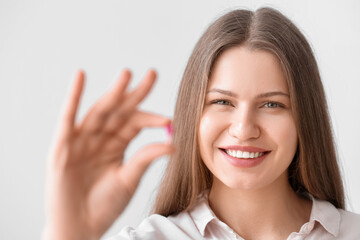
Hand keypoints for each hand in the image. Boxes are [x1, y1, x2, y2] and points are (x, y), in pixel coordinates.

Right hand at [42, 69, 173, 239]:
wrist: (80, 227)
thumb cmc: (103, 204)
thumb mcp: (129, 179)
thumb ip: (146, 159)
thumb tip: (173, 144)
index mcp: (117, 144)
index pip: (136, 123)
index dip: (151, 119)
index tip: (168, 120)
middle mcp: (101, 137)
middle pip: (120, 110)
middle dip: (135, 93)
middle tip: (153, 74)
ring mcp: (82, 139)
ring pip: (100, 110)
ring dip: (113, 93)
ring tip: (127, 75)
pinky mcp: (63, 145)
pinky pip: (68, 117)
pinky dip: (73, 97)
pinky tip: (80, 76)